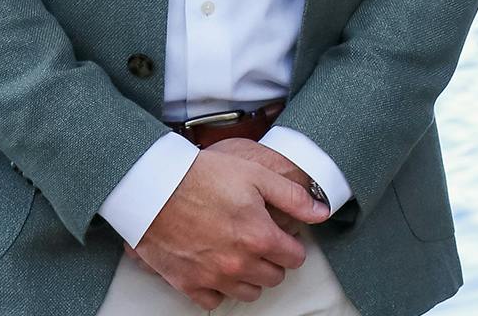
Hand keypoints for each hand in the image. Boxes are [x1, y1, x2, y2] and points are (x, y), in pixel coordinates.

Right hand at [132, 146, 331, 309]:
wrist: (155, 188)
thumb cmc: (205, 177)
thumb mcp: (258, 176)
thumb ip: (294, 197)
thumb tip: (322, 213)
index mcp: (260, 237)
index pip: (295, 258)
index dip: (293, 244)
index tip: (284, 235)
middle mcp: (239, 263)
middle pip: (274, 277)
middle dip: (274, 260)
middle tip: (263, 242)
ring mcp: (212, 277)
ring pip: (248, 293)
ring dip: (251, 277)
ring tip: (243, 255)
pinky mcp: (187, 284)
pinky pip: (214, 302)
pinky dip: (220, 289)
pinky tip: (218, 269)